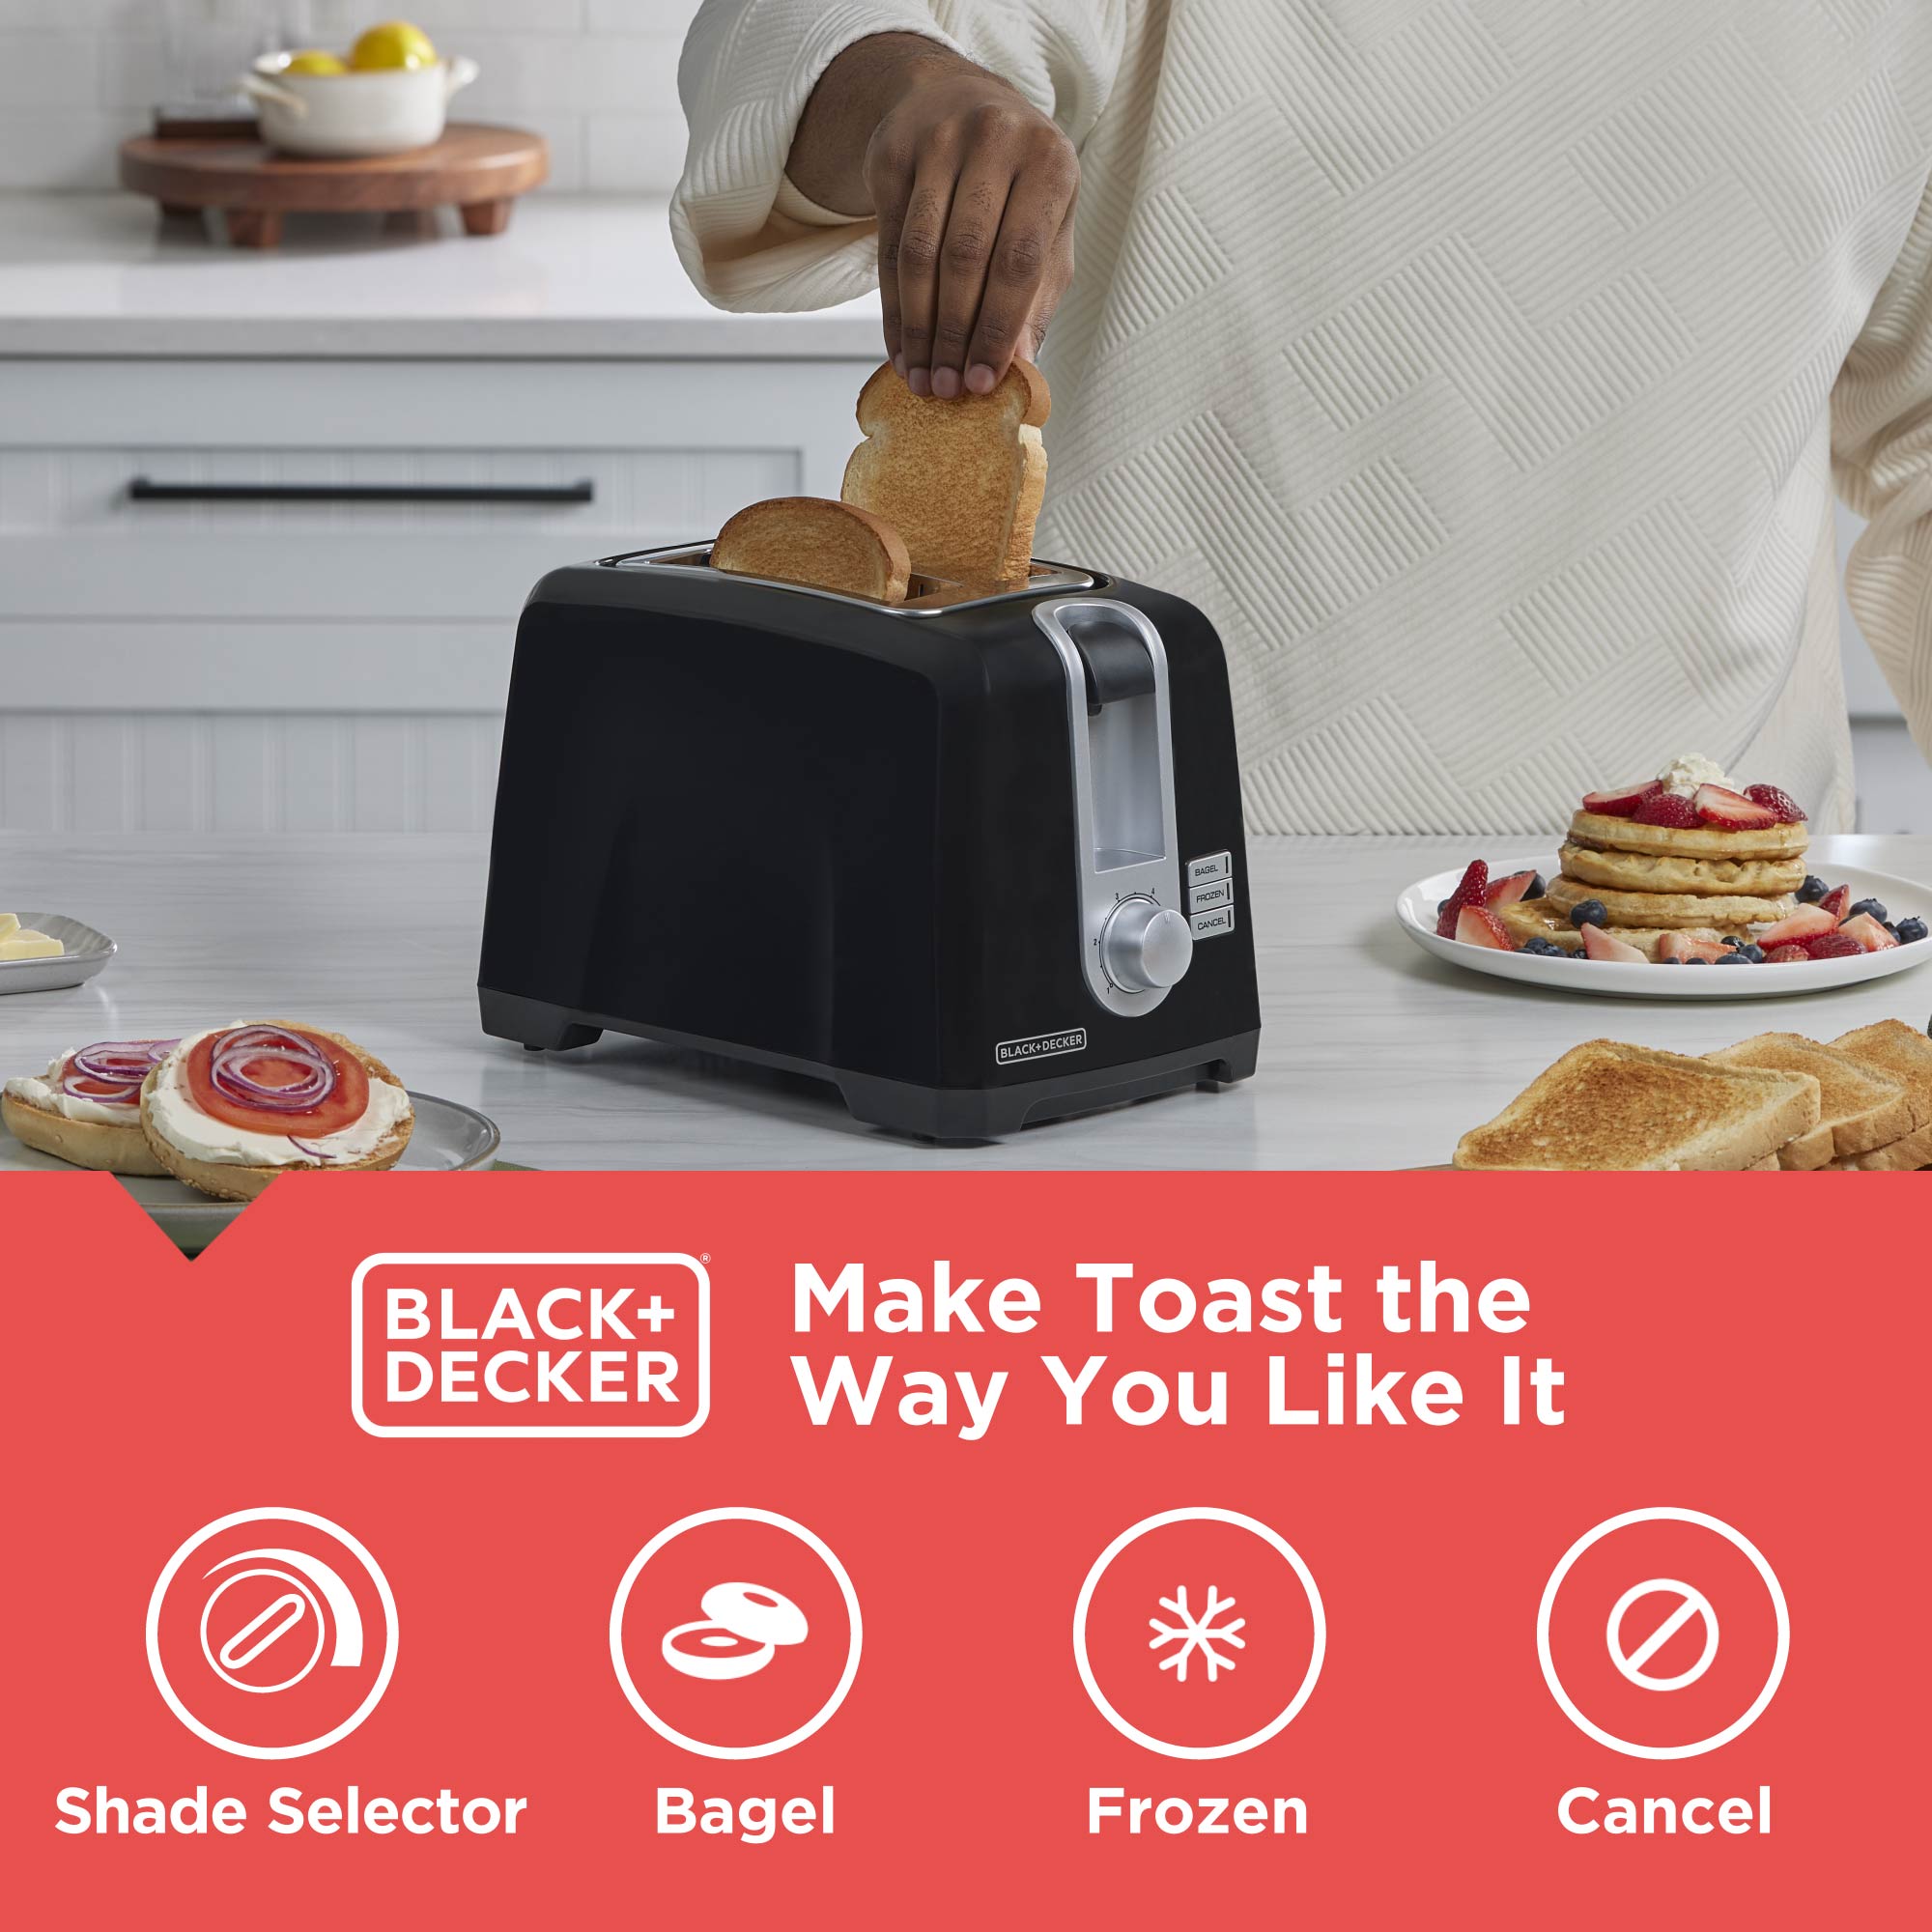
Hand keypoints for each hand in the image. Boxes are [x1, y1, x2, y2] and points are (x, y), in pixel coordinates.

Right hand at [864, 70, 1077, 395]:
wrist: (957, 100)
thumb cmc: (1018, 183)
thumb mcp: (1047, 227)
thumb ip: (1038, 294)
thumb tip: (1020, 369)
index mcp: (1049, 162)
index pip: (1019, 260)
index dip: (997, 328)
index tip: (982, 382)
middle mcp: (995, 141)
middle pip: (965, 259)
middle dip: (954, 335)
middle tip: (946, 389)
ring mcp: (939, 140)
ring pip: (920, 254)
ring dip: (919, 328)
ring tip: (922, 378)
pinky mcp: (893, 152)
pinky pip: (887, 245)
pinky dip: (893, 307)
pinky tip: (901, 348)